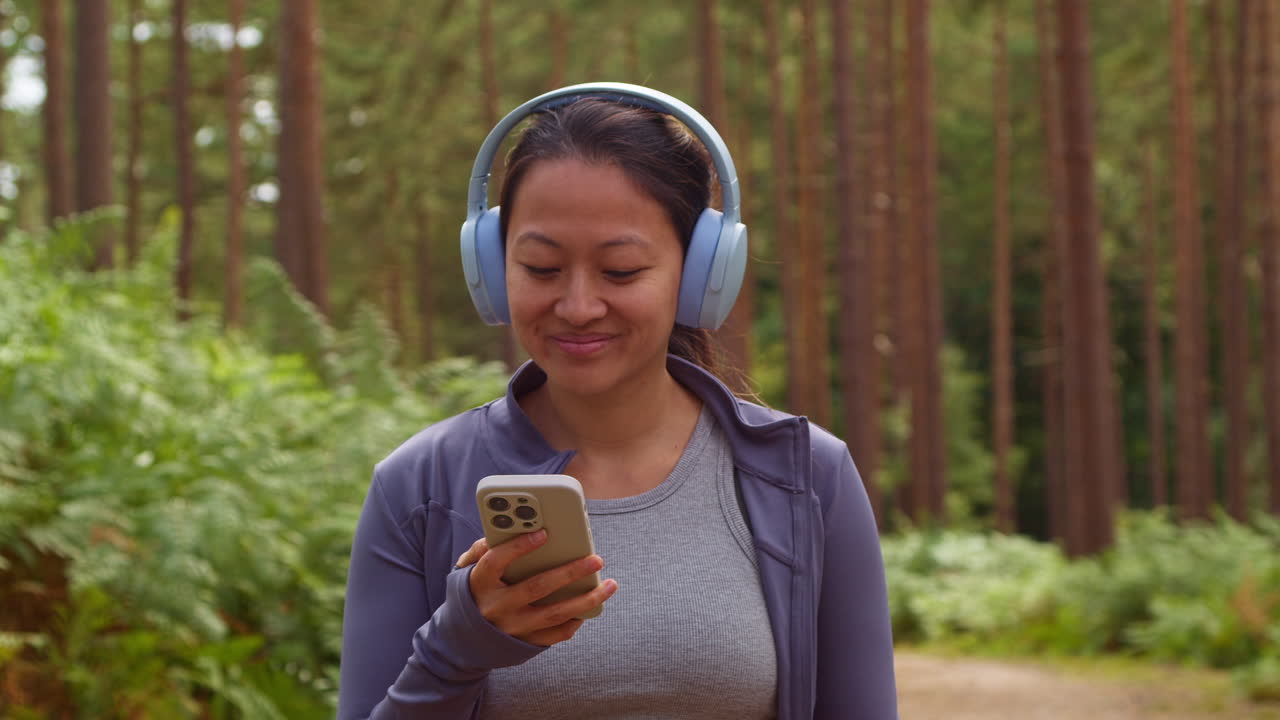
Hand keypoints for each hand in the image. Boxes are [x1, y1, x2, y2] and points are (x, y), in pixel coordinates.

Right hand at [455, 531, 617, 646]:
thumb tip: (513, 529)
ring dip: (586, 599)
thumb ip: (484, 547)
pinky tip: (590, 608)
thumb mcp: (468, 568)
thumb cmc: (475, 591)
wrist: (463, 638)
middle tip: (596, 559)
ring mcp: (512, 627)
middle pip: (537, 587)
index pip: (496, 561)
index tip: (544, 533)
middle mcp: (497, 607)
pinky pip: (554, 635)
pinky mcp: (524, 642)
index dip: (519, 547)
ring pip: (554, 614)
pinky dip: (574, 622)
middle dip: (570, 572)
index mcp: (480, 583)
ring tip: (610, 585)